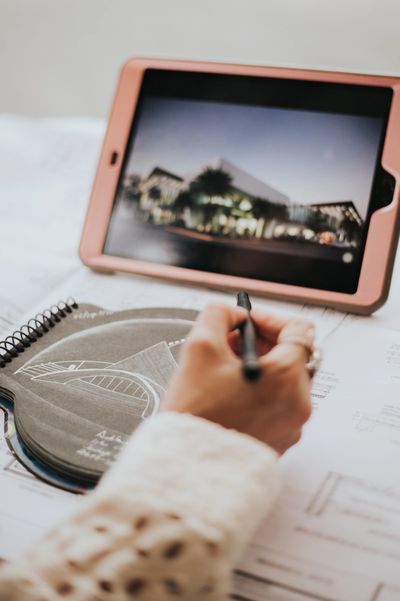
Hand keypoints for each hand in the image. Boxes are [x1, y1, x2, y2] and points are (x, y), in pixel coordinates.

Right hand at [163, 303, 314, 453]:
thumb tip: (233, 313)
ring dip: (259, 367)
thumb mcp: (200, 347)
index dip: (268, 319)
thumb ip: (218, 315)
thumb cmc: (197, 413)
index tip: (245, 323)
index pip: (298, 329)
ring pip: (284, 380)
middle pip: (292, 354)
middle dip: (260, 343)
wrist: (189, 466)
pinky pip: (279, 404)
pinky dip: (260, 392)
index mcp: (287, 376)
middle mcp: (299, 402)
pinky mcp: (282, 440)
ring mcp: (293, 424)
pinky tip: (230, 395)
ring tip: (224, 373)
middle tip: (229, 345)